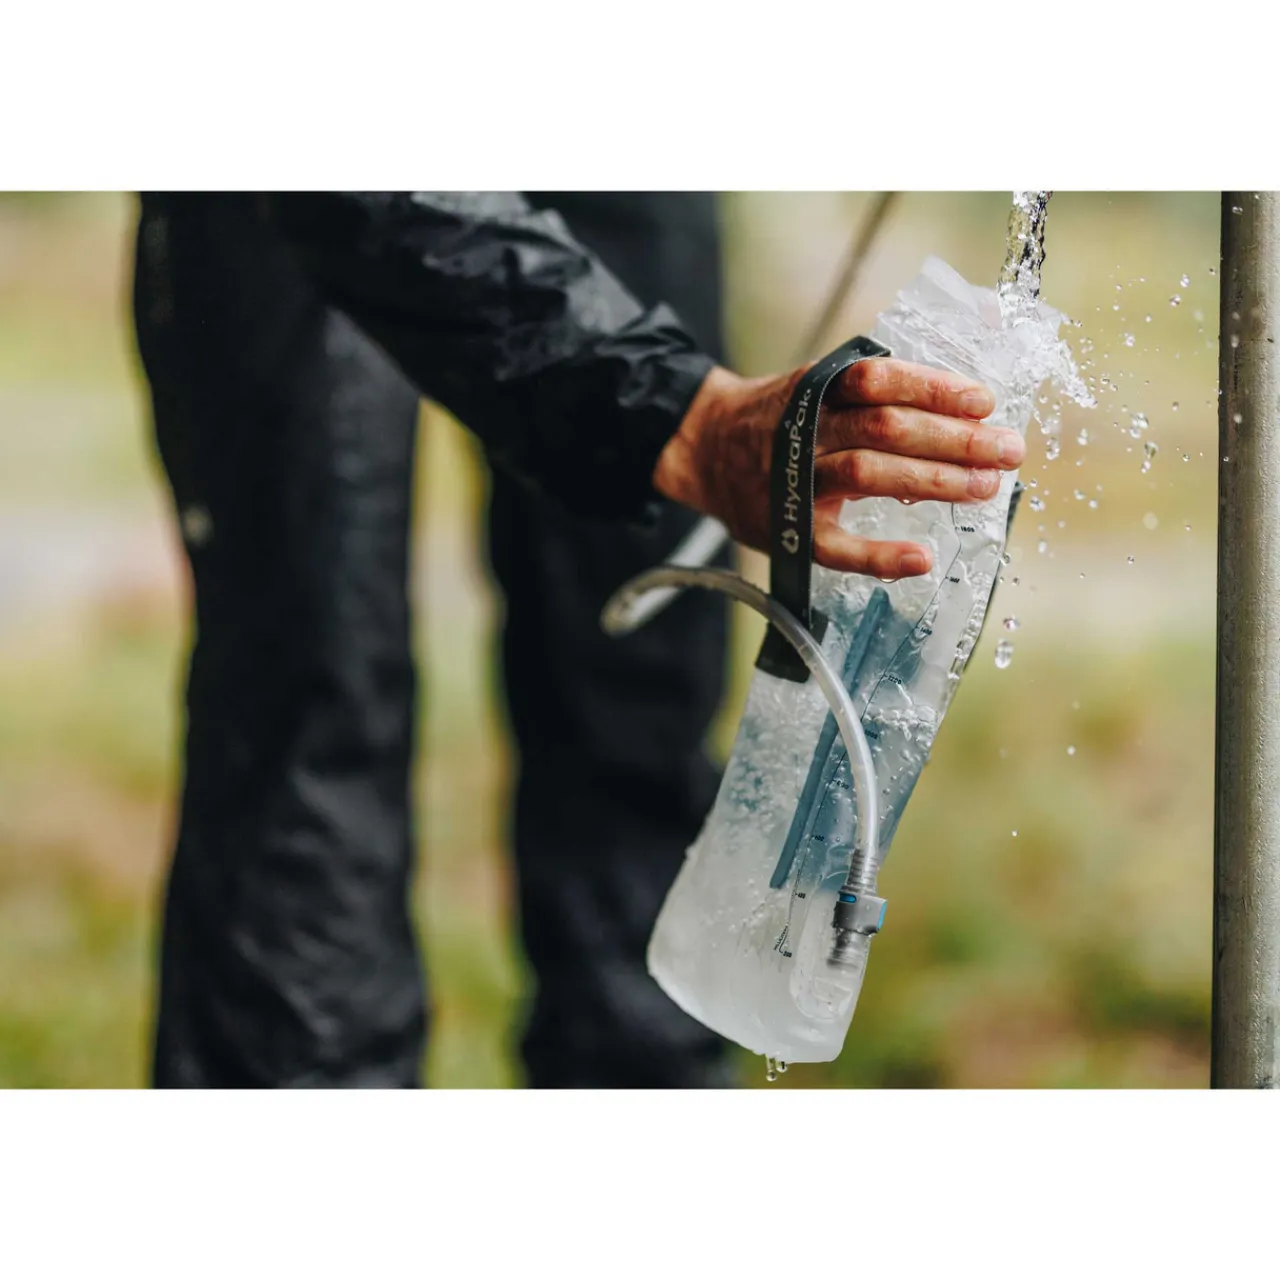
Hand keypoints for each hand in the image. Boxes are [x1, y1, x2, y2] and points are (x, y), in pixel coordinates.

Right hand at [652, 358, 1023, 578]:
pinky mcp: (789, 529)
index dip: (933, 389)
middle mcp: (807, 431)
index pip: (878, 380)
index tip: (983, 402)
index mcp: (817, 390)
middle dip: (953, 439)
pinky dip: (878, 555)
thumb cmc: (782, 418)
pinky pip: (835, 547)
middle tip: (1007, 450)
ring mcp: (796, 481)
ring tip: (984, 487)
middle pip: (885, 429)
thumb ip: (879, 386)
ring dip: (933, 481)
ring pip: (867, 475)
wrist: (705, 449)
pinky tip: (920, 558)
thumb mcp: (819, 385)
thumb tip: (969, 378)